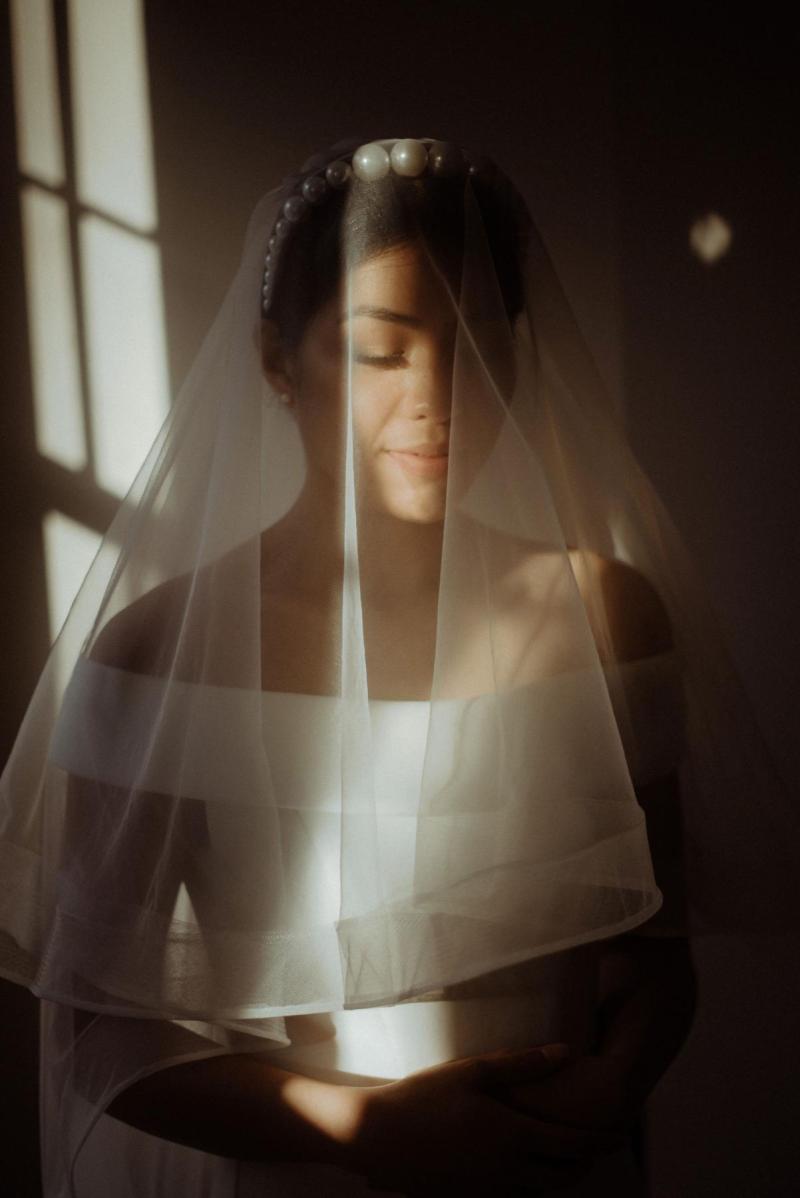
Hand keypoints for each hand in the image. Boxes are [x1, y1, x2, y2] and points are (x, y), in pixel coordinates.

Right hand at [346, 1044, 625, 1195]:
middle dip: (588, 1160)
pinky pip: (514, 1191)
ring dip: (561, 1171)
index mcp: (512, 1136)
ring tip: (567, 1149)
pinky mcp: (470, 1194)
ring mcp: (488, 1187)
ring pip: (540, 1188)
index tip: (622, 1130)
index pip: (573, 1145)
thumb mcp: (472, 1071)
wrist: (376, 1137)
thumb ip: (522, 1064)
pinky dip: (531, 1178)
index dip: (601, 1139)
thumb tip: (566, 1053)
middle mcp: (508, 1170)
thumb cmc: (424, 1097)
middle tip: (600, 1141)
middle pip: (564, 1175)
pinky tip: (523, 1158)